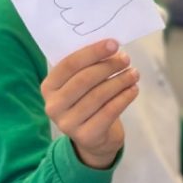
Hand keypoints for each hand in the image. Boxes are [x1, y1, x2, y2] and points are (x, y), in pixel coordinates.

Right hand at [40, 39, 138, 168]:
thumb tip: (110, 45)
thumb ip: (87, 66)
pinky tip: (134, 89)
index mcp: (48, 87)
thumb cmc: (88, 101)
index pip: (69, 64)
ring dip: (120, 81)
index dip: (93, 52)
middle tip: (126, 59)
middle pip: (84, 79)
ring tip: (134, 73)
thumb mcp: (80, 84)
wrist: (93, 138)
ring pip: (99, 95)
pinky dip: (124, 98)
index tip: (114, 44)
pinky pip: (109, 112)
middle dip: (109, 66)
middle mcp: (53, 105)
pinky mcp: (85, 136)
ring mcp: (67, 123)